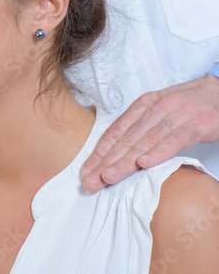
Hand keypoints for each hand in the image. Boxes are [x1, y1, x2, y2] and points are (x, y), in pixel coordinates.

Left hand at [81, 75, 218, 191]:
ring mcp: (176, 116)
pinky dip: (158, 152)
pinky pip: (174, 140)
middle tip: (91, 181)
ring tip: (109, 177)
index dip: (99, 153)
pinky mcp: (197, 124)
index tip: (86, 171)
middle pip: (125, 139)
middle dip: (105, 162)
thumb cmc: (187, 103)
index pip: (115, 132)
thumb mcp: (158, 109)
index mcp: (142, 105)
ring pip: (145, 141)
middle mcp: (155, 109)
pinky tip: (143, 163)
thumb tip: (117, 151)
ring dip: (125, 161)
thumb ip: (140, 126)